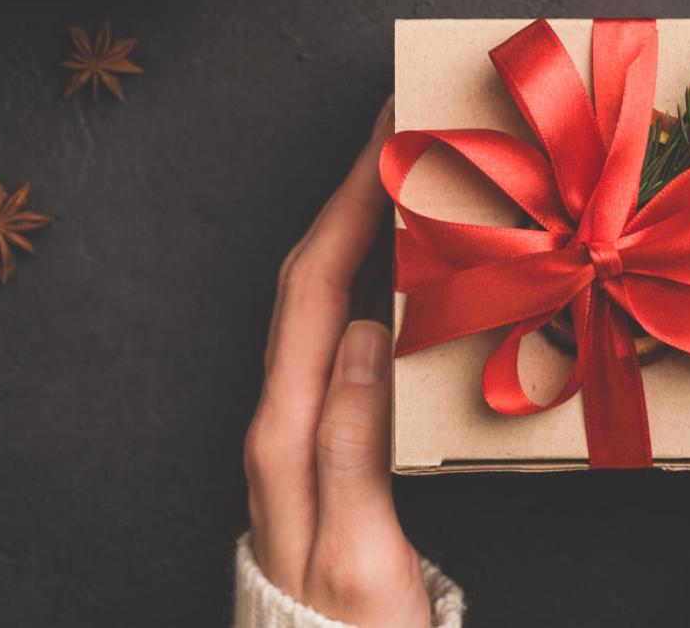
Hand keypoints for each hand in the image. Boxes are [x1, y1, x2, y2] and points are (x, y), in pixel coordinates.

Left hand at [243, 98, 430, 626]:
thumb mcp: (357, 551)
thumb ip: (350, 444)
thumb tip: (368, 331)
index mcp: (285, 432)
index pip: (314, 289)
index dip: (348, 204)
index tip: (385, 138)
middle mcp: (281, 417)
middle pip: (309, 280)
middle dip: (350, 197)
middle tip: (400, 137)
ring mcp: (298, 426)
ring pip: (324, 304)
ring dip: (359, 234)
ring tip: (408, 186)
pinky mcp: (322, 441)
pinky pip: (342, 340)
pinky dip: (371, 288)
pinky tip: (408, 278)